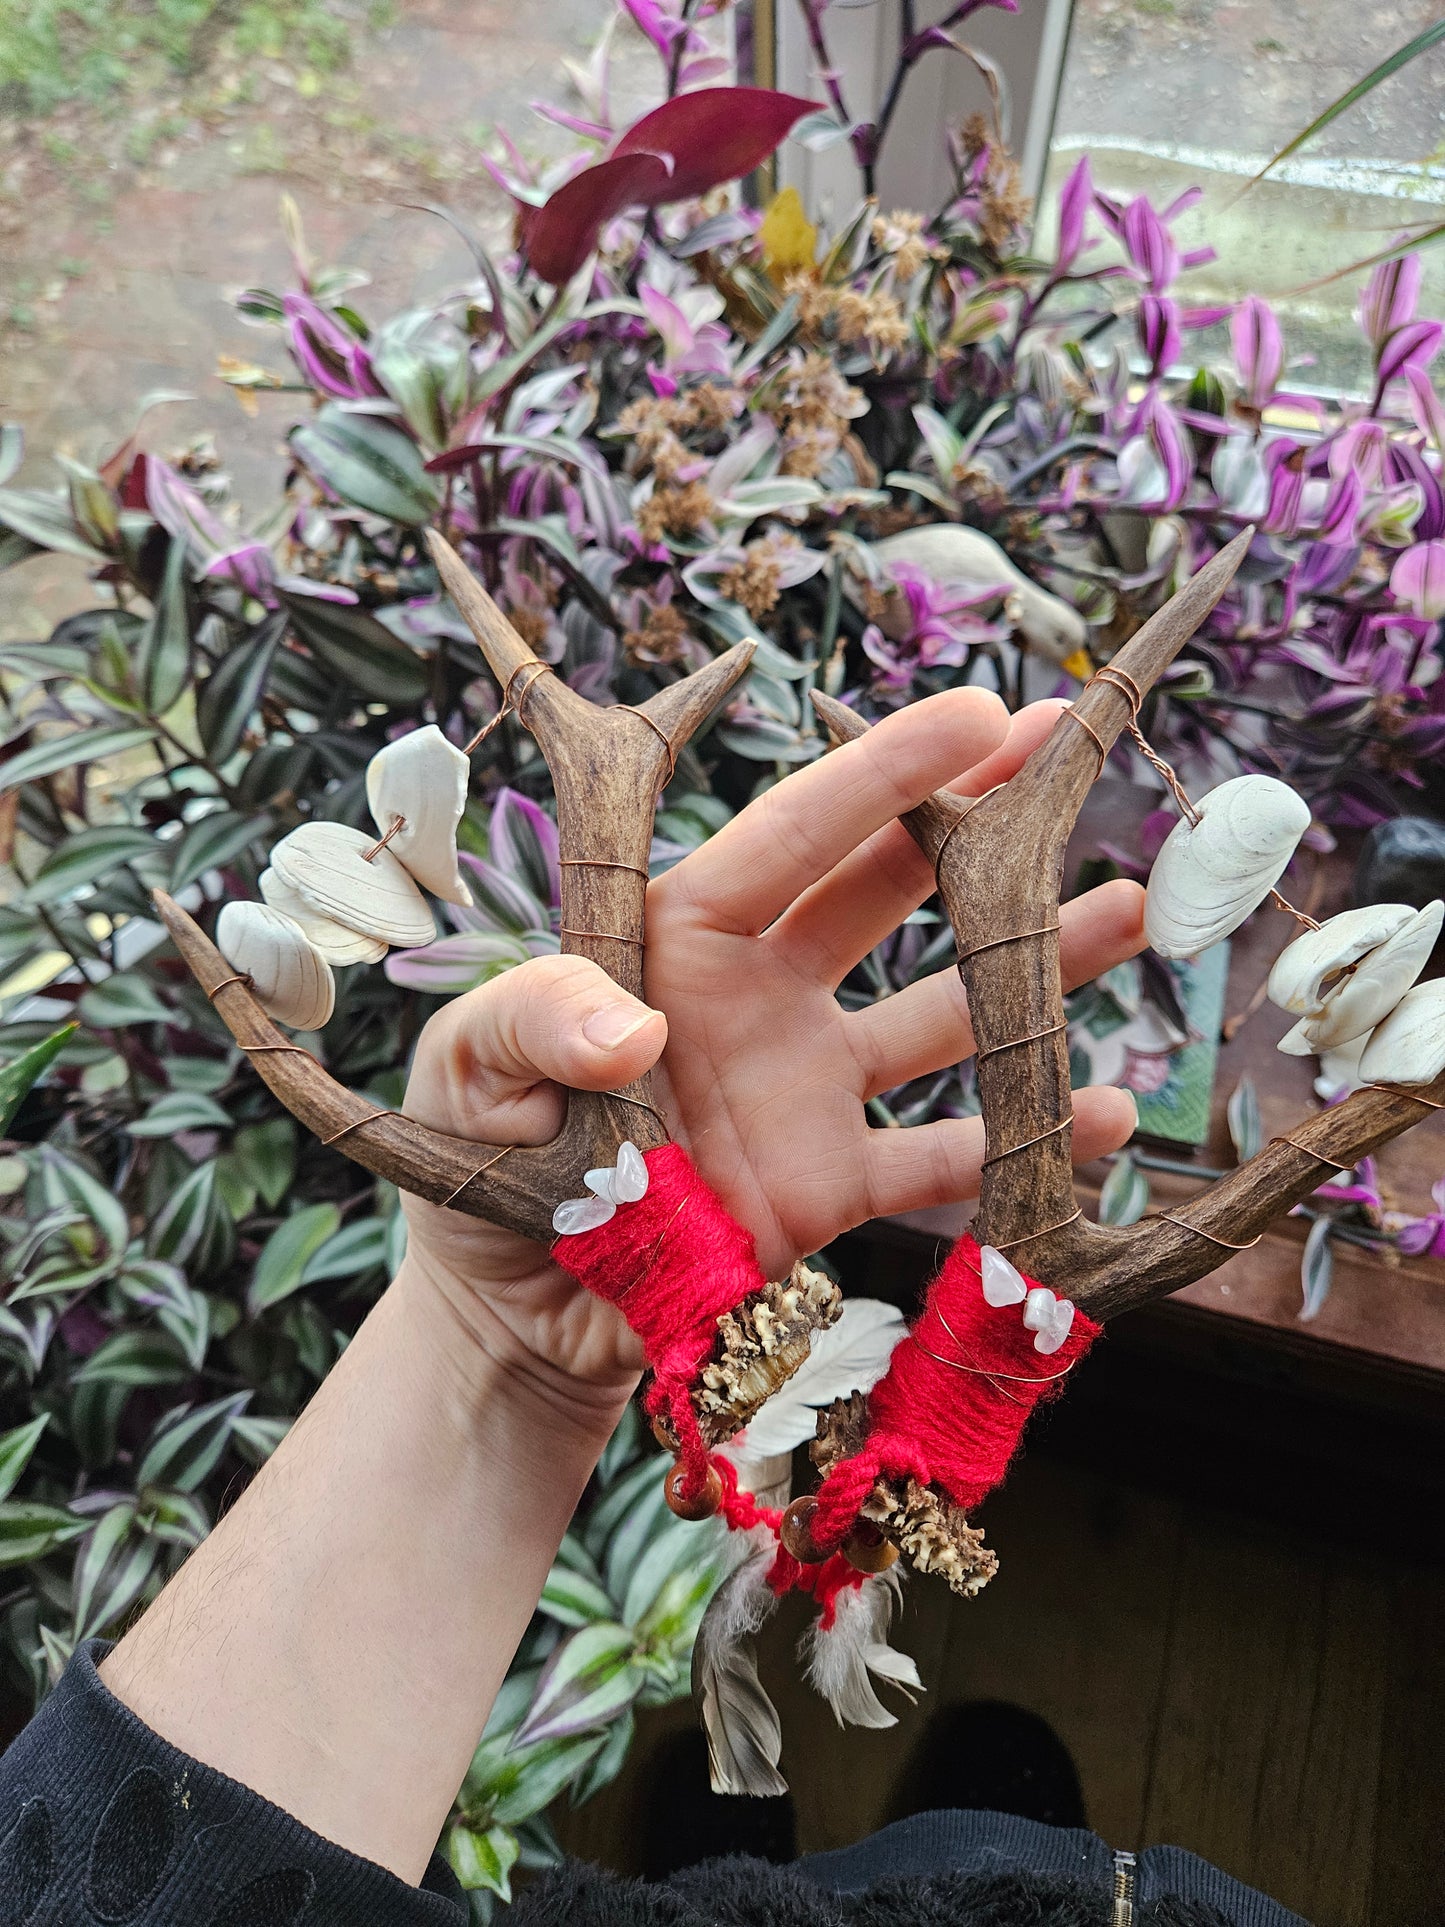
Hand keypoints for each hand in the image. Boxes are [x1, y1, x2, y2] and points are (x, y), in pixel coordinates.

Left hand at [400, 690, 1143, 1402]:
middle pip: (885, 892)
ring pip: (942, 1012)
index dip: (882, 775)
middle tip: (1067, 756)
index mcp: (674, 941)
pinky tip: (1104, 1118)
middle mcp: (758, 995)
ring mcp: (807, 1088)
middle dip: (975, 823)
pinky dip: (1024, 1144)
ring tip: (1127, 910)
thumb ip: (530, 1023)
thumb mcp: (469, 1075)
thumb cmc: (476, 1163)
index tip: (977, 715)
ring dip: (1033, 965)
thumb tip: (632, 1020)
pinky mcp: (835, 1186)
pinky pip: (945, 1158)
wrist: (514, 1316)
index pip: (790, 837)